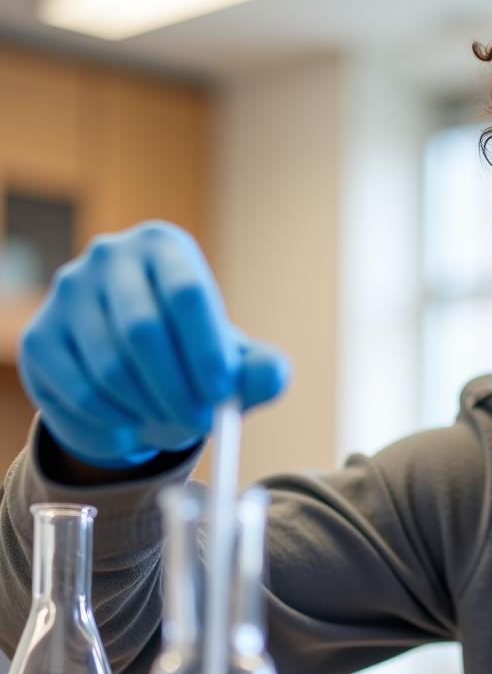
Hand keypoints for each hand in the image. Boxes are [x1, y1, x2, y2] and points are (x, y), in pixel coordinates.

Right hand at [18, 220, 289, 467]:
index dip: (205, 348)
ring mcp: (68, 293)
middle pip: (143, 329)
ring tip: (171, 423)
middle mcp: (111, 257)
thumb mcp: (236, 366)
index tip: (222, 394)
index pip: (186, 292)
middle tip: (200, 424)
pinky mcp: (40, 337)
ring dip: (148, 409)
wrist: (137, 380)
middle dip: (177, 389)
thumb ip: (262, 370)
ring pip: (109, 367)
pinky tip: (134, 424)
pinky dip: (115, 421)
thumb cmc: (197, 362)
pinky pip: (80, 391)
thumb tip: (270, 375)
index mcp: (167, 248)